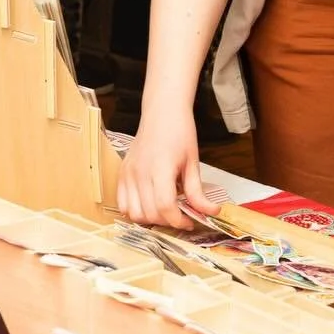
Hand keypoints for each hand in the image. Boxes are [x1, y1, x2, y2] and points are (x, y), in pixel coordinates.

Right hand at [116, 106, 210, 229]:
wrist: (162, 112)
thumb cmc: (179, 132)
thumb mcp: (193, 163)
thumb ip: (197, 192)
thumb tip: (211, 212)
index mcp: (160, 168)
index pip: (165, 206)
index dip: (179, 221)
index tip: (190, 222)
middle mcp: (140, 172)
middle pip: (150, 213)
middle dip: (168, 221)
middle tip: (180, 215)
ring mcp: (128, 173)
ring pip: (134, 213)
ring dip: (150, 218)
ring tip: (164, 210)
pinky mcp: (122, 173)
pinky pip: (122, 204)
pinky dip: (134, 211)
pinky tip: (148, 204)